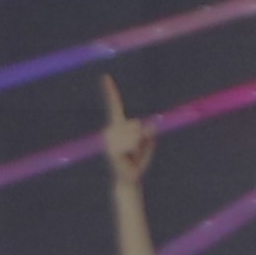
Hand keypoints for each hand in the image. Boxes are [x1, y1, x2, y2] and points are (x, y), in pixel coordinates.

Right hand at [99, 75, 154, 189]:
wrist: (129, 178)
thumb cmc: (138, 161)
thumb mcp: (148, 144)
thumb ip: (149, 134)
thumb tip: (150, 127)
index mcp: (119, 125)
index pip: (114, 105)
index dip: (111, 91)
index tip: (106, 76)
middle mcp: (112, 130)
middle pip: (135, 123)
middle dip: (142, 136)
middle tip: (136, 149)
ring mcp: (110, 139)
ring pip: (134, 133)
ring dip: (138, 145)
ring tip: (132, 154)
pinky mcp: (112, 149)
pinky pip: (131, 143)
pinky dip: (135, 150)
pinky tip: (128, 156)